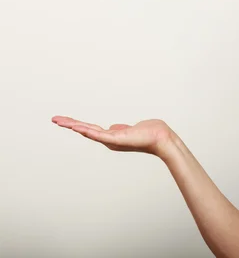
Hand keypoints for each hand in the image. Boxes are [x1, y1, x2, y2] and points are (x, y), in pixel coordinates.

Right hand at [52, 116, 174, 157]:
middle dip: (70, 124)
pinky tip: (77, 127)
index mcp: (112, 137)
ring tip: (61, 122)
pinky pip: (100, 135)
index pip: (91, 129)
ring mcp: (112, 140)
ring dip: (74, 126)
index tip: (66, 120)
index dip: (78, 125)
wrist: (161, 138)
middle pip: (86, 130)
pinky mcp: (117, 139)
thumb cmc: (150, 133)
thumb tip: (113, 127)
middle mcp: (109, 140)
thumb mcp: (132, 129)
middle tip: (54, 119)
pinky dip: (88, 131)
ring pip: (89, 132)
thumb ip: (121, 129)